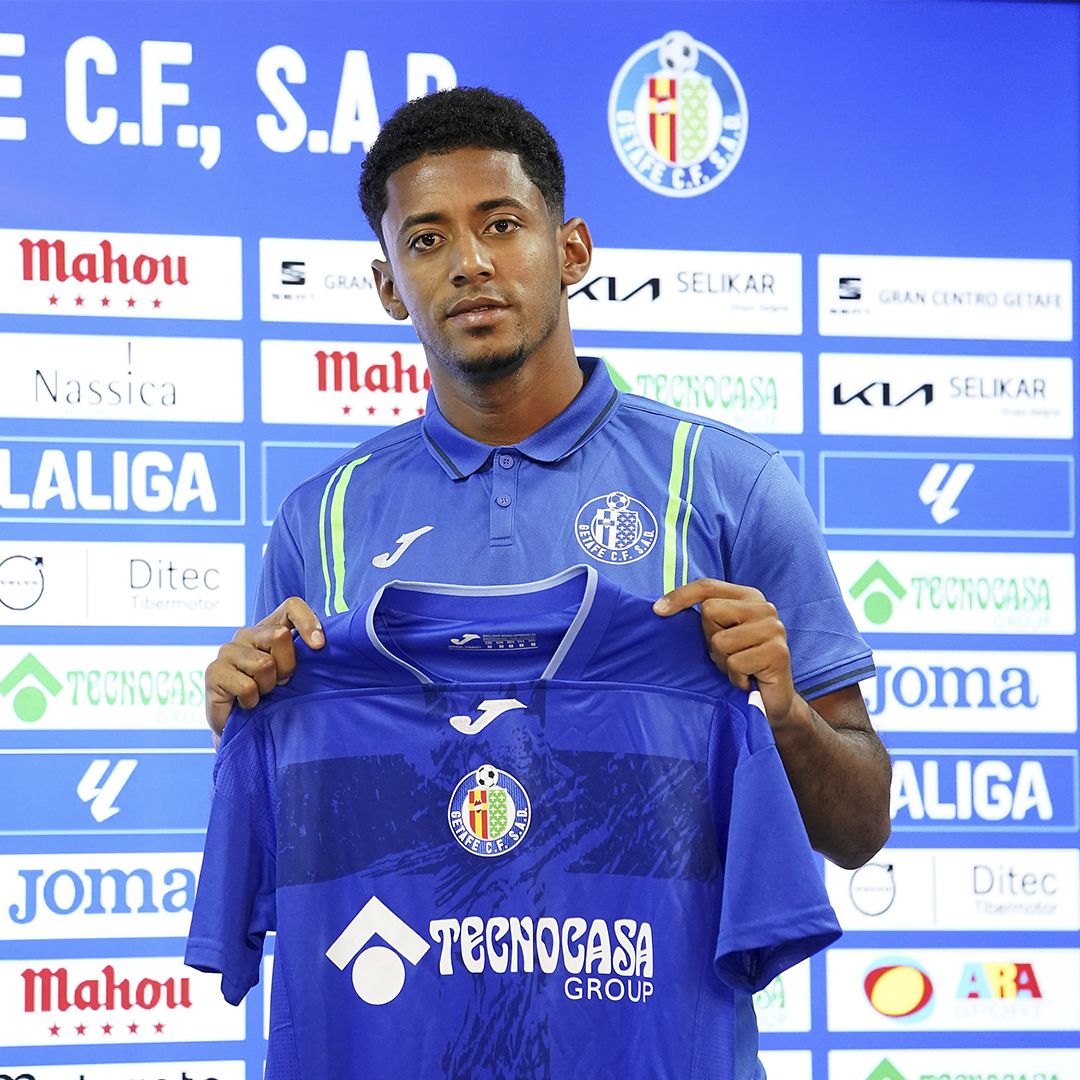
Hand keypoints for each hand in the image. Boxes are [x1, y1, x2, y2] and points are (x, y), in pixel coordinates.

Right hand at [204, 597, 323, 742]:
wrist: (243, 729)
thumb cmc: (274, 698)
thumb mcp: (294, 673)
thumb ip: (306, 654)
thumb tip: (322, 644)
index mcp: (269, 628)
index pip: (291, 607)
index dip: (308, 622)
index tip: (319, 646)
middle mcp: (247, 634)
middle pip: (280, 635)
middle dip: (287, 666)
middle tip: (279, 683)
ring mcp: (227, 651)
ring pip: (264, 664)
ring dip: (268, 687)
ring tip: (261, 694)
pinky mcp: (214, 671)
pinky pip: (247, 686)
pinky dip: (252, 701)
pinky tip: (246, 703)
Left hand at [653, 578, 796, 726]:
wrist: (772, 703)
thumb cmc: (741, 667)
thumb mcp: (719, 636)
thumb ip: (706, 618)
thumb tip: (661, 609)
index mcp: (749, 597)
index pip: (708, 586)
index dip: (681, 596)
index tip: (657, 611)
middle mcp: (765, 607)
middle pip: (710, 611)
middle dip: (710, 639)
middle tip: (728, 656)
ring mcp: (774, 629)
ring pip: (720, 640)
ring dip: (723, 662)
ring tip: (739, 669)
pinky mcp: (778, 653)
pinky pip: (735, 663)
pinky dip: (735, 677)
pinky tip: (748, 681)